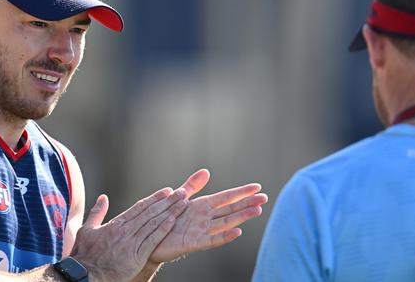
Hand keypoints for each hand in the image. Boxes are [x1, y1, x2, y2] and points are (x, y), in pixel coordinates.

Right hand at [71, 188, 187, 281]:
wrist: (85, 274)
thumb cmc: (85, 254)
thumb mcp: (87, 230)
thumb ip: (97, 212)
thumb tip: (103, 197)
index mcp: (116, 223)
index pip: (140, 207)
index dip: (155, 198)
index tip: (167, 191)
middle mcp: (126, 230)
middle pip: (151, 212)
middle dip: (168, 201)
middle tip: (181, 192)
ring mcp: (132, 242)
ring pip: (154, 223)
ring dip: (170, 212)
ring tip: (183, 203)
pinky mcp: (136, 256)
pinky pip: (153, 240)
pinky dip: (163, 229)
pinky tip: (173, 220)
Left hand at [149, 169, 267, 262]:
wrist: (149, 237)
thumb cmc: (166, 218)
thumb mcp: (179, 198)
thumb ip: (192, 186)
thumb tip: (206, 171)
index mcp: (203, 206)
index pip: (226, 197)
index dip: (241, 192)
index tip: (257, 187)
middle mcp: (205, 218)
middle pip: (230, 209)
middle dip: (247, 203)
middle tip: (265, 198)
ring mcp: (201, 231)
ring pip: (226, 223)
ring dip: (241, 217)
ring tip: (257, 210)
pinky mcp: (194, 243)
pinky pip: (212, 240)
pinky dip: (225, 236)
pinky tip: (238, 232)